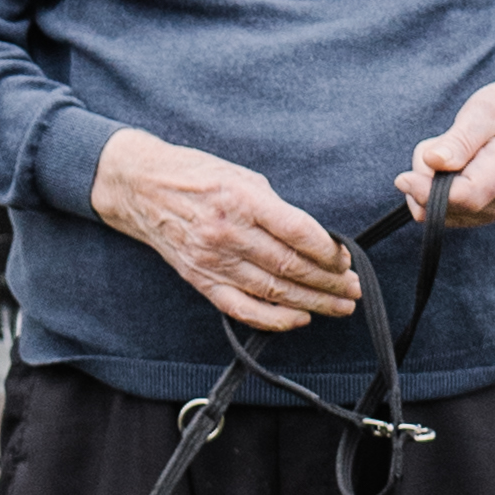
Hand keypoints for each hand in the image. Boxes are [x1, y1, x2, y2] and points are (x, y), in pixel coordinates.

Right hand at [90, 132, 361, 330]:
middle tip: (354, 289)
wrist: (140, 188)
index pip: (298, 232)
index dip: (329, 250)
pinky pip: (243, 308)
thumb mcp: (241, 176)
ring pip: (274, 291)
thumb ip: (276, 208)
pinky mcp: (201, 280)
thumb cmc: (196, 176)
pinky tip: (299, 319)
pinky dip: (274, 318)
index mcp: (242, 200)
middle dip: (330, 282)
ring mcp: (213, 261)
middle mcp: (228, 233)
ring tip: (340, 307)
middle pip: (291, 266)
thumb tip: (314, 240)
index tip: (346, 259)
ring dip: (313, 302)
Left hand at [403, 77, 494, 229]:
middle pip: (447, 206)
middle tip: (437, 144)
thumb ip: (460, 139)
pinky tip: (449, 167)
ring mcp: (493, 210)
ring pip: (438, 211)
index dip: (430, 192)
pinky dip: (434, 188)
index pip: (468, 195)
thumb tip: (433, 161)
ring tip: (449, 151)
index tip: (403, 178)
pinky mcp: (479, 215)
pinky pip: (440, 211)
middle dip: (426, 178)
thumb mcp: (484, 110)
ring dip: (429, 181)